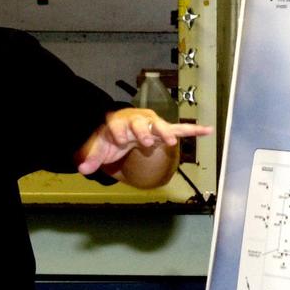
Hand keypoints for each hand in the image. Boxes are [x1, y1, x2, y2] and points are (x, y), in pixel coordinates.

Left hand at [76, 109, 212, 186]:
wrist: (121, 125)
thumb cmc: (112, 135)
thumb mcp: (100, 146)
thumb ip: (92, 157)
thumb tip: (83, 169)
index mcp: (120, 123)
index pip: (118, 125)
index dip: (119, 132)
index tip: (120, 141)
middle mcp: (137, 120)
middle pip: (141, 123)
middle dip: (144, 131)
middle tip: (146, 141)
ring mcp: (151, 124)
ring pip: (160, 126)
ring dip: (165, 132)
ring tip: (172, 141)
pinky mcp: (163, 129)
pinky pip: (180, 128)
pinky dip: (193, 130)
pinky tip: (207, 130)